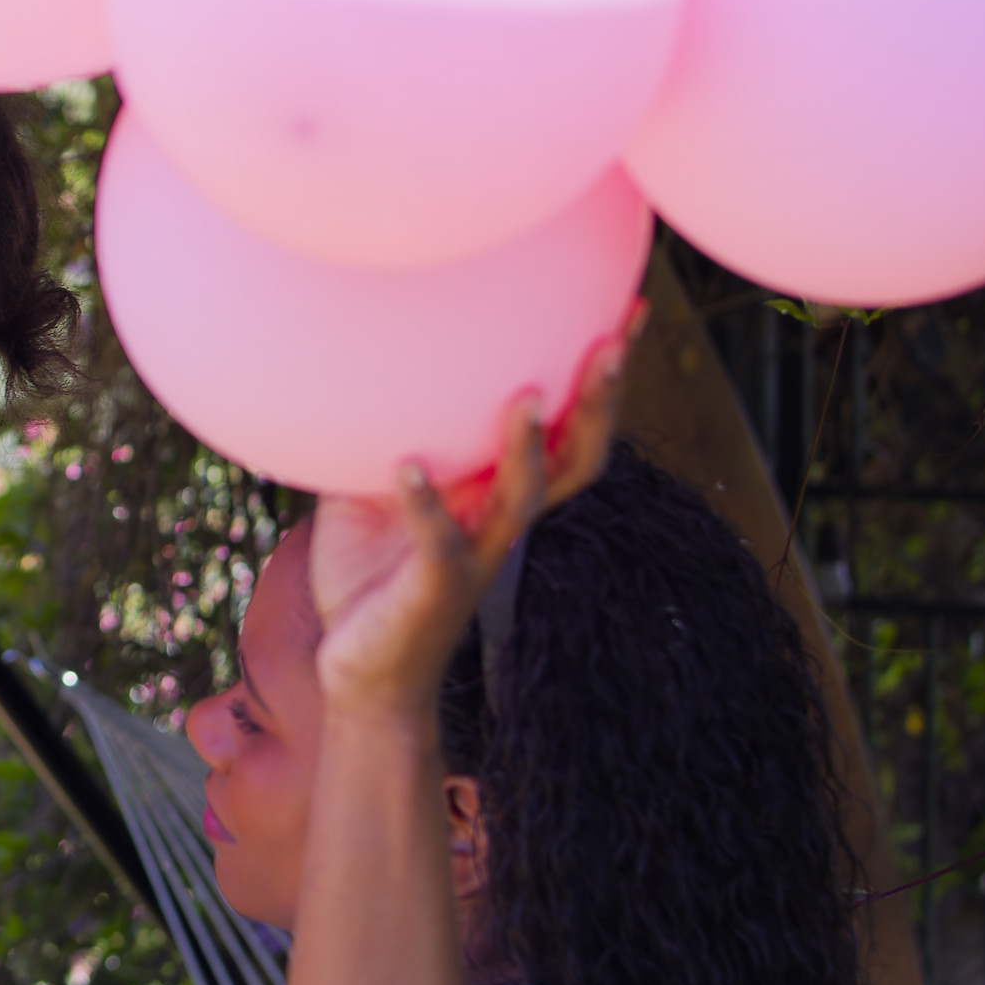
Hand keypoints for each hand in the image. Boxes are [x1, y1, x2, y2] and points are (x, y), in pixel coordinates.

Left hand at [309, 320, 636, 727]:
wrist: (362, 673)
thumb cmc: (370, 579)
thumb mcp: (368, 493)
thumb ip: (377, 434)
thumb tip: (353, 358)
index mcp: (496, 492)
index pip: (566, 426)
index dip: (602, 377)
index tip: (631, 310)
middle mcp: (501, 520)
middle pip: (575, 456)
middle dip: (599, 401)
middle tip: (615, 340)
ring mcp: (477, 554)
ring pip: (522, 496)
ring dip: (525, 446)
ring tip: (528, 394)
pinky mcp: (437, 586)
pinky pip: (438, 540)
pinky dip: (425, 502)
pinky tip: (407, 466)